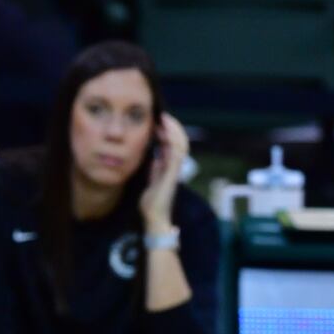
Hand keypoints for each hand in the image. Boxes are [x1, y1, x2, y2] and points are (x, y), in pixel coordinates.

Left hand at [139, 113, 189, 231]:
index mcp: (170, 167)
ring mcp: (175, 170)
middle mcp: (175, 166)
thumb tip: (156, 157)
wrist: (154, 217)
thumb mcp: (152, 180)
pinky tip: (163, 133)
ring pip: (181, 144)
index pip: (173, 144)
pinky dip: (171, 141)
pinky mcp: (172, 175)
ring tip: (164, 119)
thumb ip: (155, 168)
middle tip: (162, 115)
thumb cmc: (152, 202)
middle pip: (180, 141)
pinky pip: (176, 154)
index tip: (158, 121)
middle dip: (173, 127)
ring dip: (173, 130)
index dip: (168, 131)